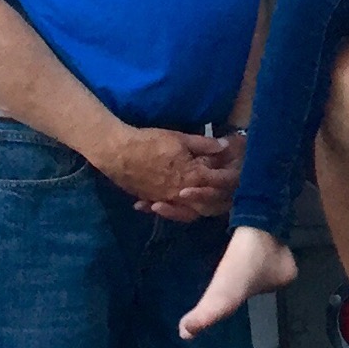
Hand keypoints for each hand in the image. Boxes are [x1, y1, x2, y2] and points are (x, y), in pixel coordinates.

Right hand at [102, 126, 238, 220]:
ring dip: (194, 204)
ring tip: (199, 196)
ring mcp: (164, 199)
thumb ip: (204, 144)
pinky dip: (173, 207)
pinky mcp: (150, 199)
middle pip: (203, 203)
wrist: (117, 152)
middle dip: (212, 196)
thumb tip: (225, 146)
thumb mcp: (180, 138)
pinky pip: (166, 208)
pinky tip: (176, 201)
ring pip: (185, 209)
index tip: (231, 172)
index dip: (224, 178)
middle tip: (219, 189)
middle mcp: (180, 193)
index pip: (215, 183)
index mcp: (191, 176)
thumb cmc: (150, 141)